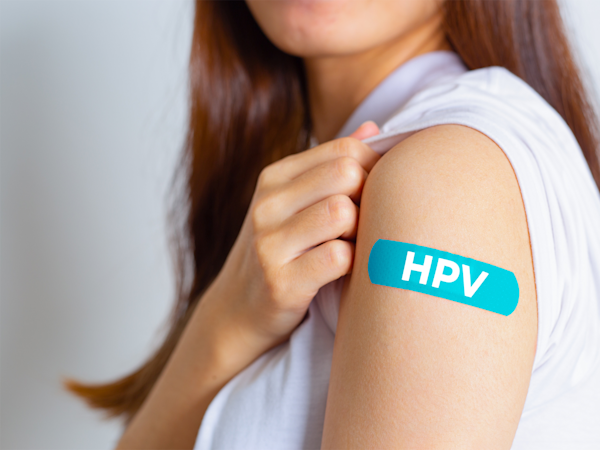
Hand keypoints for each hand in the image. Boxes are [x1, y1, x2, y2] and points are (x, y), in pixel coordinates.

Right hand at [208, 121, 380, 358]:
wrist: (238, 310)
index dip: (374, 168)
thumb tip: (373, 128)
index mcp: (274, 177)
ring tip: (352, 245)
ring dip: (359, 232)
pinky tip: (344, 271)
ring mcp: (269, 243)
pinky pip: (339, 258)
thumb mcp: (294, 202)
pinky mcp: (281, 282)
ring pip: (343, 213)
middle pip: (346, 174)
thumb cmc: (278, 251)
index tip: (374, 193)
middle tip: (364, 221)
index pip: (344, 150)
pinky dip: (352, 265)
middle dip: (368, 196)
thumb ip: (332, 164)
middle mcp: (267, 204)